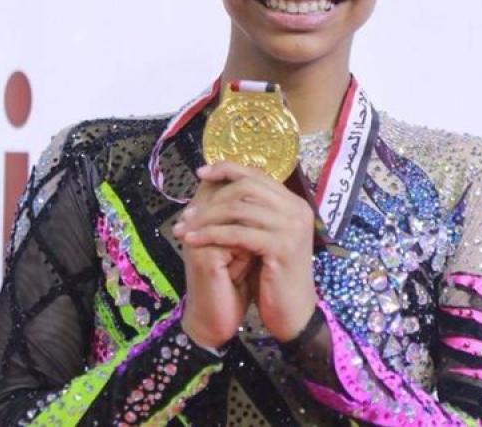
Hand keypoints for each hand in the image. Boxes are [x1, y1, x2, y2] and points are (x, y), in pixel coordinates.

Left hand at [174, 162, 317, 342]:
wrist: (292, 313)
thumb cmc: (272, 277)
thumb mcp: (261, 238)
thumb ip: (249, 213)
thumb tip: (217, 185)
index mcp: (294, 203)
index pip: (257, 174)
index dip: (227, 169)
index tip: (201, 173)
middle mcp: (297, 210)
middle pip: (246, 187)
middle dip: (211, 197)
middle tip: (187, 213)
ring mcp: (292, 227)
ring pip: (238, 209)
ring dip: (205, 218)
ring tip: (184, 229)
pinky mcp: (282, 247)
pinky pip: (238, 233)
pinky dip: (211, 235)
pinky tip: (193, 242)